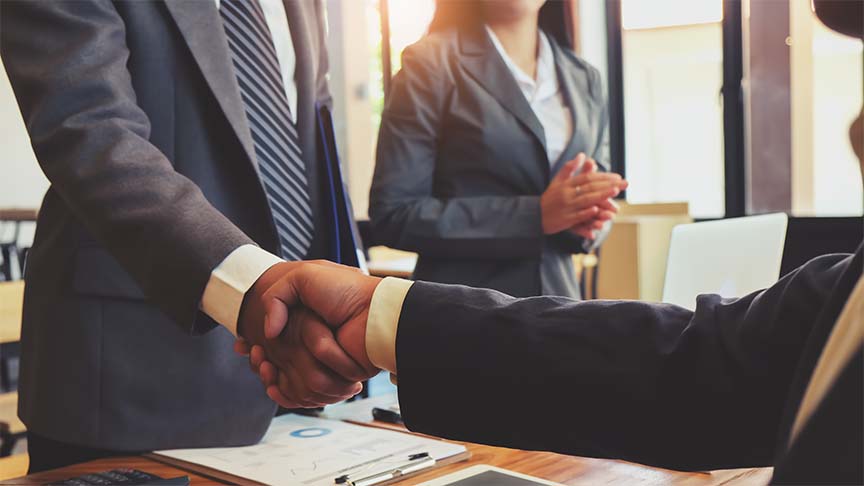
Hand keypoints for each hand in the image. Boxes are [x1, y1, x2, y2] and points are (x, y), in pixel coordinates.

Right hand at [237, 261, 371, 406]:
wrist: (373, 312)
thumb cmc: (345, 290)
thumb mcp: (303, 276)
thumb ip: (276, 295)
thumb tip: (268, 333)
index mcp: (306, 319)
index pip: (274, 342)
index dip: (256, 346)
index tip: (244, 346)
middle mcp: (313, 341)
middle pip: (277, 362)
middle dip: (260, 361)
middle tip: (254, 355)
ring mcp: (323, 361)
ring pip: (288, 379)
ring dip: (271, 375)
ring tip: (265, 366)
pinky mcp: (333, 378)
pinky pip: (304, 392)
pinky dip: (288, 390)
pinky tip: (274, 381)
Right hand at [540, 153, 626, 234]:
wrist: (534, 216)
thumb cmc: (549, 199)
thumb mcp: (557, 181)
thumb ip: (569, 168)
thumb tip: (582, 155)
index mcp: (566, 185)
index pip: (587, 178)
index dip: (603, 176)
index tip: (617, 177)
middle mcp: (567, 194)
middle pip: (590, 187)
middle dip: (608, 185)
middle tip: (624, 183)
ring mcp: (566, 207)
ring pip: (586, 199)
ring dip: (601, 195)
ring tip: (614, 191)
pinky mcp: (565, 220)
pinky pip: (577, 216)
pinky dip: (586, 212)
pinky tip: (596, 209)